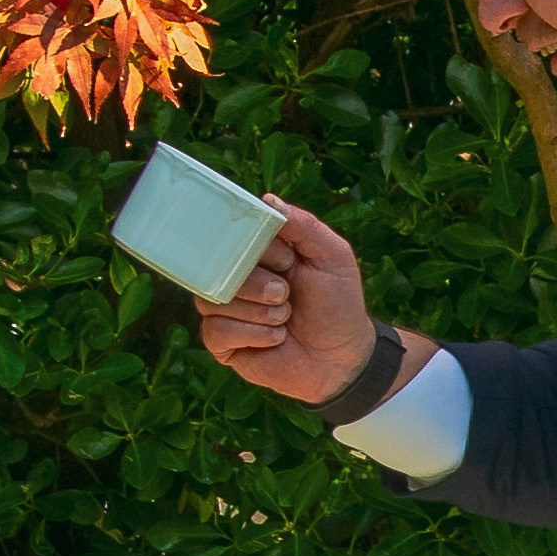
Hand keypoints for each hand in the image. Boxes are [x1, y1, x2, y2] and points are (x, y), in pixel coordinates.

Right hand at [189, 204, 423, 407]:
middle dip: (259, 284)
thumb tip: (268, 200)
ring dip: (258, 312)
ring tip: (284, 319)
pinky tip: (275, 339)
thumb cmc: (338, 303)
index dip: (260, 250)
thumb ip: (304, 225)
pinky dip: (252, 335)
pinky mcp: (223, 344)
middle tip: (286, 294)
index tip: (289, 262)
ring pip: (213, 301)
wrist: (343, 355)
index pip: (234, 236)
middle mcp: (236, 278)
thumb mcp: (332, 256)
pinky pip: (216, 331)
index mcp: (258, 253)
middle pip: (217, 268)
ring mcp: (226, 311)